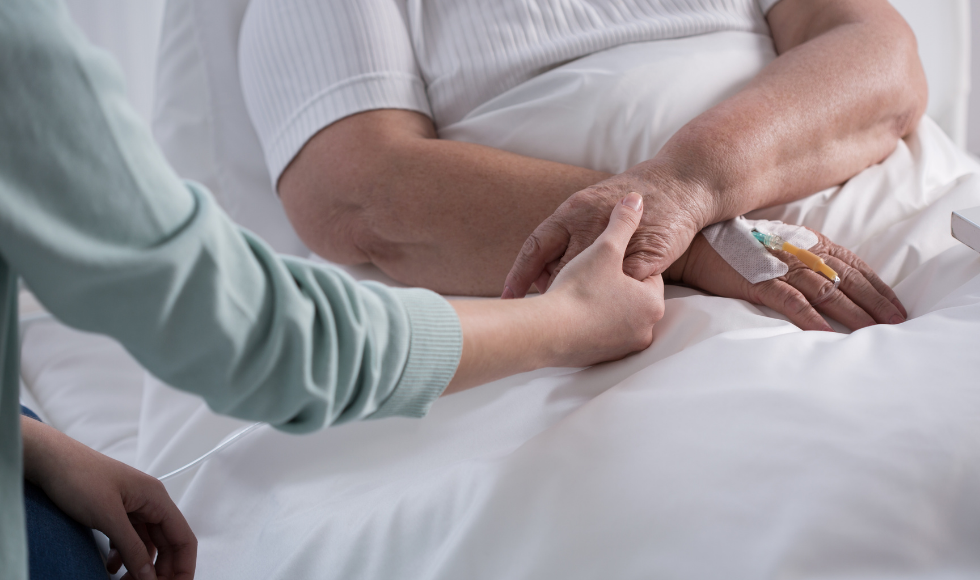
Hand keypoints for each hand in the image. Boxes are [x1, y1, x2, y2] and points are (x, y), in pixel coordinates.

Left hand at [21, 417, 195, 579]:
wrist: (49, 459)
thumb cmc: (79, 477)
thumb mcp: (107, 517)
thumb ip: (132, 548)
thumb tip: (150, 576)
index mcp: (156, 498)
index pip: (183, 538)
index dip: (183, 567)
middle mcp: (150, 502)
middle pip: (167, 544)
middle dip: (161, 570)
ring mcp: (133, 506)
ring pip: (147, 544)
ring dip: (141, 566)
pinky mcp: (116, 511)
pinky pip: (129, 539)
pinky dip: (124, 556)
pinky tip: (112, 567)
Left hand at [503, 168, 710, 298]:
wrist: (681, 184)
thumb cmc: (633, 198)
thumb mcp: (590, 205)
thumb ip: (566, 233)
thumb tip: (539, 265)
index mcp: (573, 211)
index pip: (536, 246)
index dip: (519, 274)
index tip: (508, 298)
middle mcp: (591, 224)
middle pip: (560, 270)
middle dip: (551, 292)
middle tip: (541, 311)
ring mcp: (619, 243)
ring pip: (590, 282)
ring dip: (580, 300)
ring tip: (572, 315)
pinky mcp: (646, 259)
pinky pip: (623, 287)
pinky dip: (613, 300)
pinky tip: (607, 311)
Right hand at [544, 191, 665, 365]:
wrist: (546, 333)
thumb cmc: (581, 289)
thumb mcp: (605, 248)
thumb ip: (623, 222)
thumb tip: (635, 199)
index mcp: (652, 303)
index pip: (646, 276)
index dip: (623, 263)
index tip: (605, 259)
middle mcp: (645, 330)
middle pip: (629, 298)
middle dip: (611, 285)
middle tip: (589, 274)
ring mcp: (623, 348)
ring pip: (613, 317)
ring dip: (599, 304)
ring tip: (577, 291)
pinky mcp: (600, 359)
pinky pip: (598, 335)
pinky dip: (588, 323)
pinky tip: (570, 311)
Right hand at [665, 228, 907, 331]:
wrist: (692, 241)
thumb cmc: (731, 244)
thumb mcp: (774, 243)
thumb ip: (800, 256)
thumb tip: (824, 276)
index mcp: (805, 241)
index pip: (852, 264)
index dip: (877, 286)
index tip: (896, 306)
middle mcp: (798, 251)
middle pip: (847, 278)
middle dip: (875, 302)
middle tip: (898, 323)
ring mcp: (779, 266)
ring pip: (826, 291)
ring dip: (852, 313)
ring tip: (873, 332)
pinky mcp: (757, 282)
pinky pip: (790, 302)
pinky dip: (811, 318)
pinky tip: (826, 334)